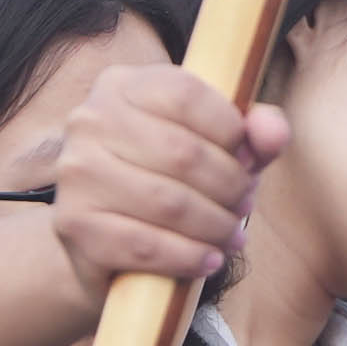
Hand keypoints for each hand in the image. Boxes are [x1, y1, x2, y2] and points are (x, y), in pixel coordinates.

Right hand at [47, 63, 276, 296]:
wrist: (106, 237)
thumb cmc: (169, 178)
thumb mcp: (216, 145)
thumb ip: (253, 131)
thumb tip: (272, 133)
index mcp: (121, 86)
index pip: (187, 95)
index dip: (230, 130)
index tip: (248, 159)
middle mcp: (89, 120)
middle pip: (182, 152)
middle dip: (229, 186)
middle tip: (245, 205)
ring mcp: (76, 172)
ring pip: (167, 202)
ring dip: (214, 225)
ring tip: (231, 235)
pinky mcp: (74, 224)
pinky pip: (145, 245)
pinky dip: (187, 256)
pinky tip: (208, 260)